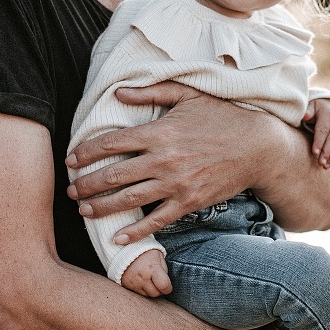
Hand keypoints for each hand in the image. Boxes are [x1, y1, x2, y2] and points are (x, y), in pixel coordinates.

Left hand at [67, 83, 271, 242]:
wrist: (258, 147)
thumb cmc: (223, 116)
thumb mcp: (188, 95)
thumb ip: (152, 92)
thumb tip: (118, 92)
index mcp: (159, 131)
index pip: (111, 142)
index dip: (86, 152)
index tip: (71, 160)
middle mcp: (163, 159)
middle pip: (113, 175)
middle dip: (86, 184)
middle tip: (70, 190)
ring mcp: (176, 184)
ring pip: (129, 199)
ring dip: (102, 207)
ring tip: (84, 211)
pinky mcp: (189, 202)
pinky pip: (156, 220)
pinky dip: (135, 231)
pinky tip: (118, 238)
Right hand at [120, 249, 171, 297]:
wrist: (125, 249)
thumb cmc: (146, 252)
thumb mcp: (159, 256)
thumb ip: (164, 270)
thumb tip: (167, 284)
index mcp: (152, 268)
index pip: (164, 286)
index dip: (168, 288)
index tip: (168, 286)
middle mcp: (142, 276)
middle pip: (155, 294)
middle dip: (159, 290)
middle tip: (158, 282)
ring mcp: (133, 282)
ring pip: (146, 296)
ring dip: (150, 290)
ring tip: (149, 280)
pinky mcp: (126, 285)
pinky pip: (137, 294)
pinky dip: (141, 290)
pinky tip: (141, 281)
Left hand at [303, 99, 329, 167]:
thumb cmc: (316, 109)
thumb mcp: (312, 106)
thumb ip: (308, 111)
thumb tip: (305, 115)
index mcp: (328, 116)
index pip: (323, 131)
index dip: (319, 142)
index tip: (314, 153)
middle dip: (327, 152)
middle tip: (320, 163)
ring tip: (325, 166)